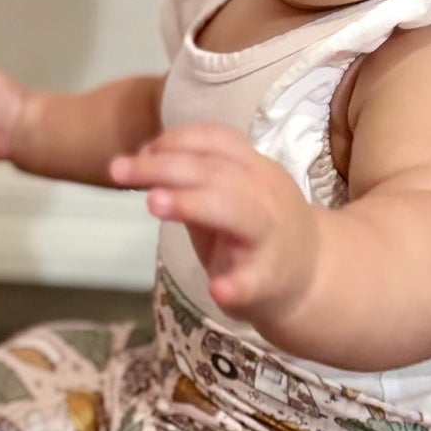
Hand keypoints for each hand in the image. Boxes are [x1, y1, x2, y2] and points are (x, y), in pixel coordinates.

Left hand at [109, 123, 319, 323]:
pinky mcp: (270, 279)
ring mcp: (271, 236)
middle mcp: (266, 194)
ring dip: (191, 203)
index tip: (139, 150)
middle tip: (118, 170)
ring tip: (153, 203)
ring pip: (235, 211)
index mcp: (255, 168)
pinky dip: (236, 284)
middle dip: (163, 167)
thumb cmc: (256, 233)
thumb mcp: (228, 197)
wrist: (312, 279)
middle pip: (214, 171)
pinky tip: (217, 290)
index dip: (175, 140)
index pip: (216, 140)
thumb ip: (190, 182)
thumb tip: (137, 161)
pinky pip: (254, 280)